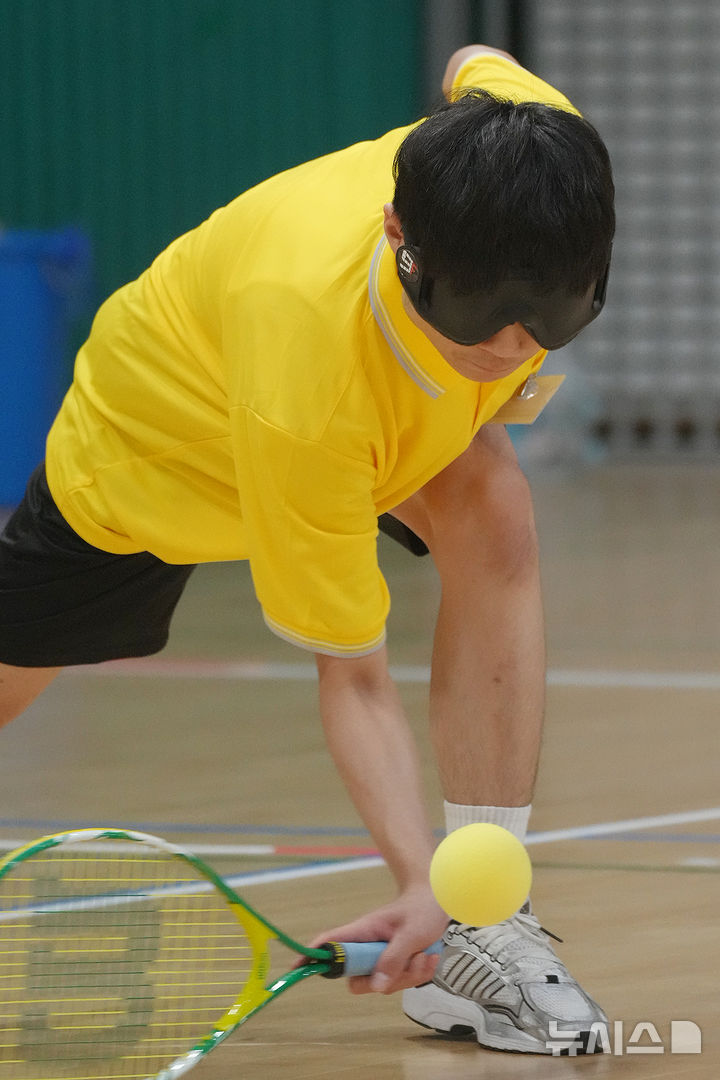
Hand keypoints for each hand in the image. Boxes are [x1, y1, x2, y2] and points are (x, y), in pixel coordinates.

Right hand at [307, 882, 447, 994]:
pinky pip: (402, 981)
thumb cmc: (421, 909)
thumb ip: (393, 959)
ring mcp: (381, 956)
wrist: (438, 899)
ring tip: (425, 954)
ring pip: (384, 983)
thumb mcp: (411, 934)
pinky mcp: (396, 964)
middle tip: (408, 965)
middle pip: (360, 979)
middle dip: (387, 980)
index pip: (330, 943)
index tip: (297, 968)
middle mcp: (368, 947)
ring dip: (409, 975)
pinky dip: (419, 973)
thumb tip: (377, 986)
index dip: (312, 955)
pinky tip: (430, 955)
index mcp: (363, 932)